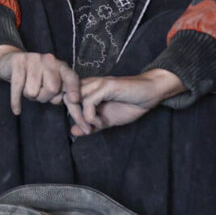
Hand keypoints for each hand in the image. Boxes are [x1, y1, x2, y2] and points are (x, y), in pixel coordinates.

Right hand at [0, 46, 80, 115]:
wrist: (11, 61)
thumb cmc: (35, 76)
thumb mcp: (51, 82)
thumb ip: (61, 92)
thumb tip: (70, 102)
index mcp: (60, 65)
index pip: (70, 77)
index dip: (74, 89)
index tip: (74, 100)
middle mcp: (49, 60)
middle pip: (51, 88)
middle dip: (44, 97)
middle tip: (38, 93)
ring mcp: (33, 60)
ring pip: (33, 91)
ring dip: (29, 95)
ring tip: (27, 87)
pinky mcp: (17, 63)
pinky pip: (17, 88)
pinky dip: (16, 102)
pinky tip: (17, 111)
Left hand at [69, 68, 184, 136]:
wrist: (150, 95)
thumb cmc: (129, 104)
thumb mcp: (106, 119)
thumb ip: (90, 125)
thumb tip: (73, 131)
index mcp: (88, 88)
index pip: (65, 95)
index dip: (66, 109)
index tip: (77, 123)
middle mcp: (90, 83)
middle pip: (66, 97)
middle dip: (73, 116)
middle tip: (85, 129)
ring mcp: (98, 83)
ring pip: (75, 99)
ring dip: (80, 117)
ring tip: (91, 128)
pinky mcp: (107, 86)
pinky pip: (89, 101)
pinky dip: (90, 116)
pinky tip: (100, 122)